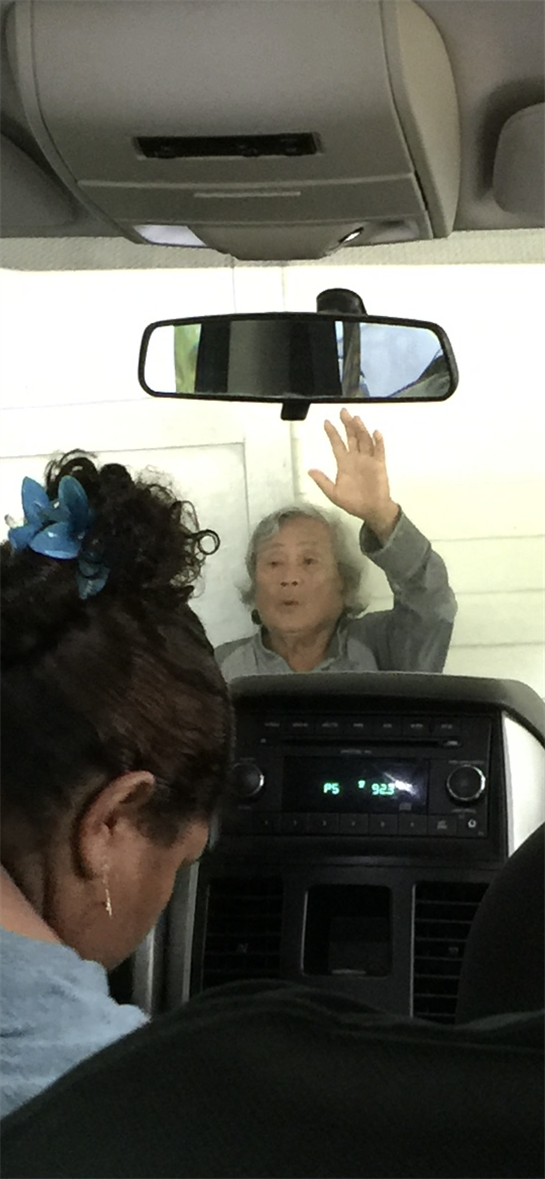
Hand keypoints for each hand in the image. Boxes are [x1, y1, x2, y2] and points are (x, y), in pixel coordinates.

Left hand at [308, 409, 399, 540]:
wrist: (371, 511)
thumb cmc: (353, 503)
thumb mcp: (333, 493)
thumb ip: (322, 481)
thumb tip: (309, 470)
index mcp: (344, 463)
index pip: (337, 444)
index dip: (332, 433)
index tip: (326, 422)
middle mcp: (356, 458)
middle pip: (351, 437)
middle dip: (347, 425)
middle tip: (343, 412)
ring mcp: (368, 460)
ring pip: (364, 440)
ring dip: (360, 429)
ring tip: (356, 419)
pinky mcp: (379, 465)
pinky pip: (379, 451)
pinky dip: (378, 442)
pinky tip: (375, 433)